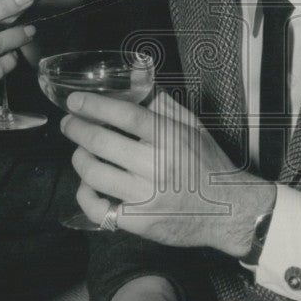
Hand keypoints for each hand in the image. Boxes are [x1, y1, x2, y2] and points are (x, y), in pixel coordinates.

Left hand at [61, 91, 273, 256]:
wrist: (232, 211)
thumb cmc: (210, 165)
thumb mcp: (193, 127)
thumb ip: (162, 103)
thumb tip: (135, 78)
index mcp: (170, 138)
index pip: (125, 115)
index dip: (94, 105)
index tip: (75, 101)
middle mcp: (156, 167)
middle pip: (102, 143)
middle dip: (77, 129)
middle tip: (69, 123)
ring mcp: (146, 197)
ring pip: (95, 174)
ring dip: (79, 159)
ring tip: (80, 152)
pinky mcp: (139, 222)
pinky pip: (99, 209)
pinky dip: (85, 195)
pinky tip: (87, 186)